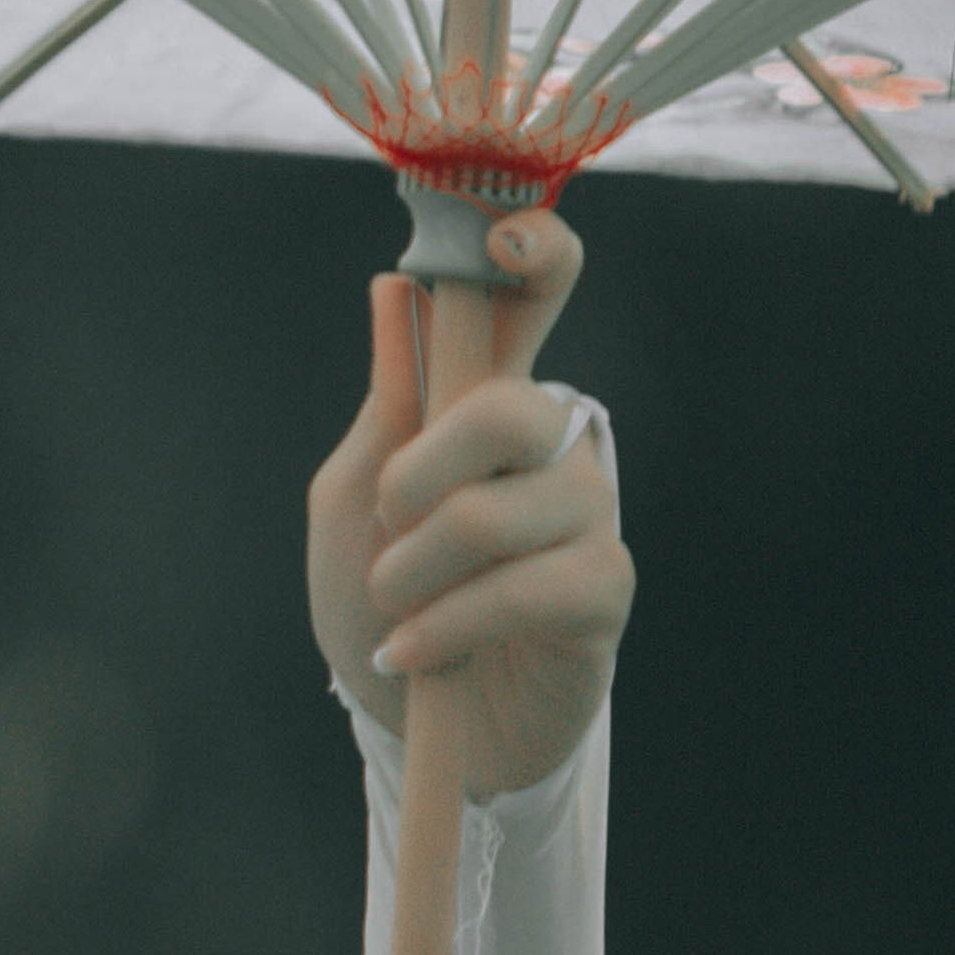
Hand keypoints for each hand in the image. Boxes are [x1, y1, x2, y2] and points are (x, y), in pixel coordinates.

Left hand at [305, 209, 628, 798]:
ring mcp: (585, 515)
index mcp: (485, 404)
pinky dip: (447, 624)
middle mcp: (549, 445)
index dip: (533, 251)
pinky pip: (528, 588)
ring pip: (497, 511)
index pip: (535, 299)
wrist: (397, 720)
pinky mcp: (604, 592)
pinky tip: (413, 651)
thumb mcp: (350, 503)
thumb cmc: (376, 602)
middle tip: (386, 521)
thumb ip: (384, 407)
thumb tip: (393, 288)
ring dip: (414, 569)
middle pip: (512, 406)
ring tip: (392, 607)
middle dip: (420, 470)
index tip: (499, 234)